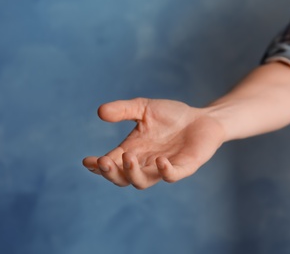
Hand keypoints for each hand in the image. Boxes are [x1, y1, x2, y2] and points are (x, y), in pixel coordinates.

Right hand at [82, 98, 224, 188]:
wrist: (202, 118)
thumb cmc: (172, 115)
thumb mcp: (143, 107)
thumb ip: (123, 109)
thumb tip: (100, 112)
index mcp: (133, 150)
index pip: (111, 164)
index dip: (97, 166)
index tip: (87, 161)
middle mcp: (145, 162)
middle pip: (122, 179)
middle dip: (111, 174)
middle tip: (104, 162)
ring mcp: (163, 167)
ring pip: (142, 182)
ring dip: (133, 173)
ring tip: (128, 157)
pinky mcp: (183, 167)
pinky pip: (172, 176)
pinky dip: (164, 171)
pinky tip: (160, 160)